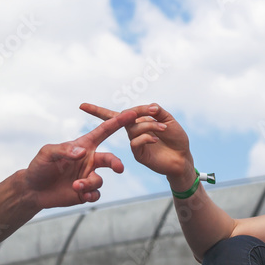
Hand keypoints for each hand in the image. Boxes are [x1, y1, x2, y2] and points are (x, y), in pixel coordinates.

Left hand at [23, 108, 137, 207]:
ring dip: (89, 183)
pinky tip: (81, 194)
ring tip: (76, 185)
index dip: (117, 122)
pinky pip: (96, 194)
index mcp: (83, 146)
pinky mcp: (85, 192)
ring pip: (99, 180)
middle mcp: (89, 160)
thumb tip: (83, 153)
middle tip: (119, 168)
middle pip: (109, 159)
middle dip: (116, 163)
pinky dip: (91, 194)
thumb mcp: (47, 153)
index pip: (103, 132)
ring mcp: (88, 176)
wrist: (33, 190)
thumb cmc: (39, 166)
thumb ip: (64, 150)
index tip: (131, 114)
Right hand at [80, 103, 195, 188]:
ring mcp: (134, 144)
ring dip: (149, 125)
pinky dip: (146, 136)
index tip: (81, 106)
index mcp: (136, 123)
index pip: (114, 116)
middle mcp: (132, 133)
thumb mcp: (169, 121)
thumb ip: (158, 112)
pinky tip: (156, 139)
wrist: (183, 159)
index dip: (97, 111)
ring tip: (164, 129)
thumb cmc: (176, 139)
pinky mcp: (138, 154)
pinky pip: (135, 141)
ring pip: (133, 128)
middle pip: (124, 118)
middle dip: (139, 112)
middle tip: (154, 113)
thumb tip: (149, 106)